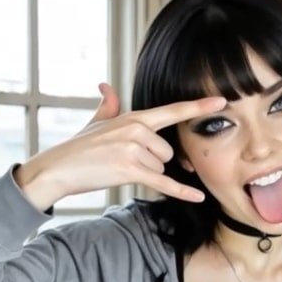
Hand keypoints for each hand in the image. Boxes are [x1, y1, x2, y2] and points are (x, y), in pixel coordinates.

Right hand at [14, 83, 225, 210]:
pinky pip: (163, 182)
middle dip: (153, 162)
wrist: (59, 168)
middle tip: (125, 162)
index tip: (221, 101)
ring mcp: (134, 149)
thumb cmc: (79, 148)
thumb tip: (105, 86)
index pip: (172, 111)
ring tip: (119, 169)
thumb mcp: (95, 122)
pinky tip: (198, 196)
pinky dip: (181, 191)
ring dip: (145, 174)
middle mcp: (136, 129)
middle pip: (167, 152)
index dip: (198, 106)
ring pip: (161, 168)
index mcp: (133, 117)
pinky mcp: (130, 170)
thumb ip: (108, 106)